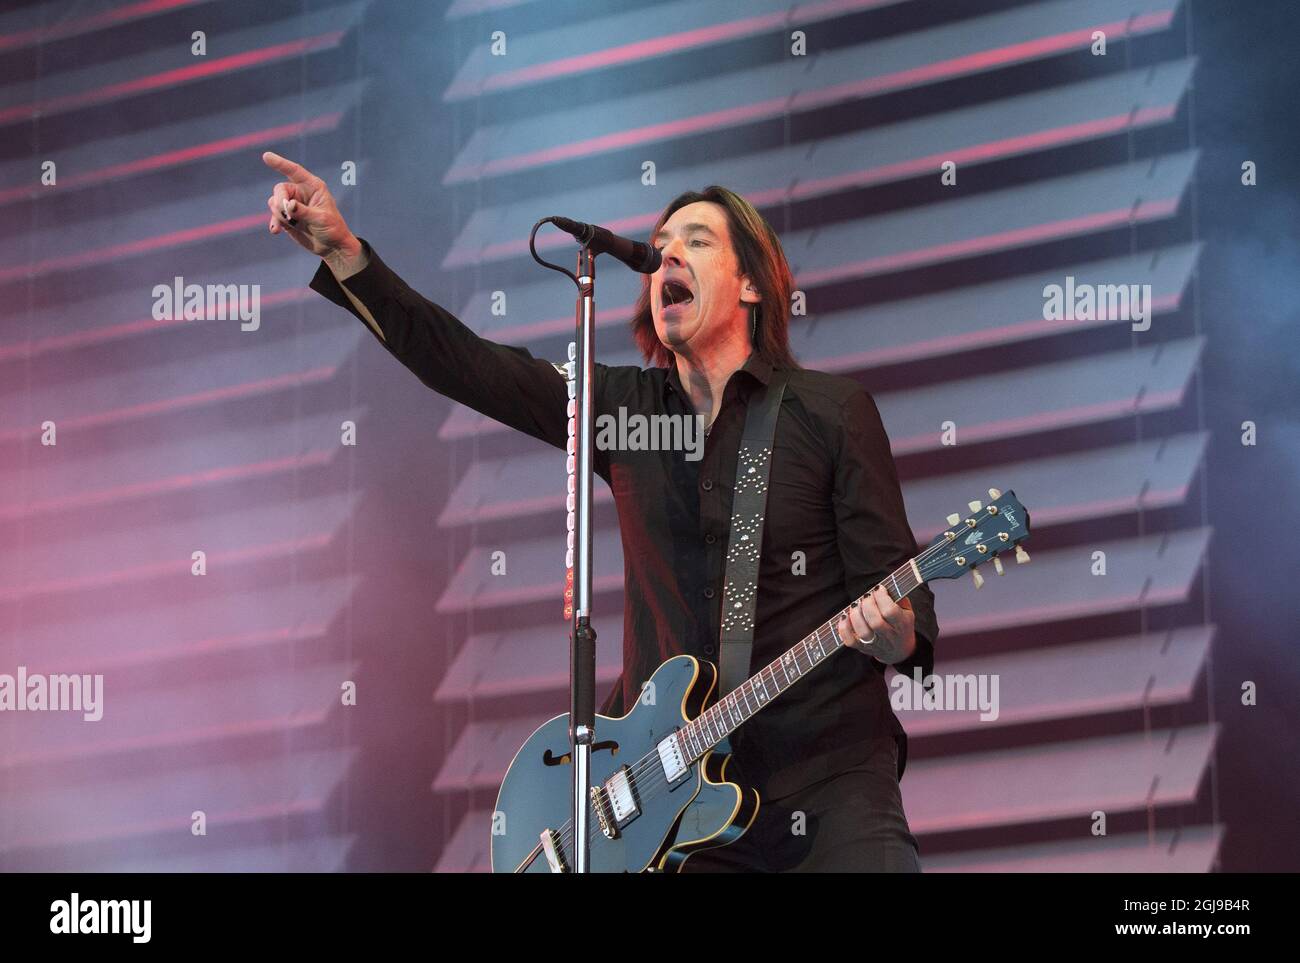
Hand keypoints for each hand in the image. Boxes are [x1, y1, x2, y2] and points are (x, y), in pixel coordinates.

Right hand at [262, 151, 365, 276]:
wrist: (332, 247)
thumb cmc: (333, 229)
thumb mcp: (321, 219)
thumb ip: (304, 211)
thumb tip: (288, 205)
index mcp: (313, 187)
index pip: (294, 171)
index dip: (280, 163)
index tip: (266, 156)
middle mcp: (300, 193)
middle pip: (280, 189)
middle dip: (279, 201)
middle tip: (285, 214)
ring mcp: (292, 205)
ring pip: (274, 203)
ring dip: (278, 214)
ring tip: (291, 224)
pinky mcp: (287, 218)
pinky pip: (274, 216)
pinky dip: (274, 223)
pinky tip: (276, 231)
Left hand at [836, 585, 915, 664]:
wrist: (899, 650)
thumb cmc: (900, 625)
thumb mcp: (907, 611)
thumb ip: (899, 597)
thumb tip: (886, 583)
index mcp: (902, 625)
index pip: (890, 611)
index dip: (881, 597)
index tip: (878, 588)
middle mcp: (889, 636)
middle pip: (876, 622)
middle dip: (867, 605)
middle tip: (866, 596)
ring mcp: (875, 644)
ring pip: (863, 632)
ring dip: (856, 615)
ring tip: (856, 605)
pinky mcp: (863, 648)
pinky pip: (850, 641)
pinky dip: (844, 628)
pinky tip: (845, 617)